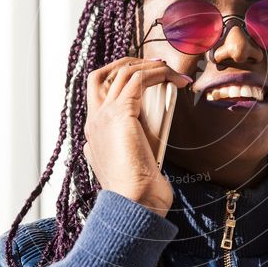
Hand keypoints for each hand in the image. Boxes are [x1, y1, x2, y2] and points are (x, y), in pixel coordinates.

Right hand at [83, 57, 191, 217]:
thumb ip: (134, 145)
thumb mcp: (134, 162)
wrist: (134, 203)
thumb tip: (147, 130)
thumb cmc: (140, 190)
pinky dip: (156, 73)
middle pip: (101, 75)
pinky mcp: (119, 114)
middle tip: (154, 65)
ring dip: (149, 66)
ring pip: (121, 72)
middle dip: (127, 63)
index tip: (147, 76)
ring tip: (171, 71)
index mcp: (94, 134)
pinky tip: (173, 78)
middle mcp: (93, 121)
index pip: (98, 93)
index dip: (120, 79)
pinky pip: (136, 79)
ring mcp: (103, 116)